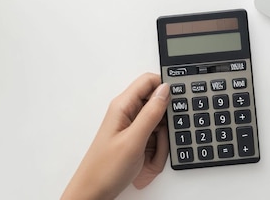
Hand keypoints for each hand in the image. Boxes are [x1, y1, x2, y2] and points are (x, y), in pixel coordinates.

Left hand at [61, 73, 169, 199]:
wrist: (94, 193)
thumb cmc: (104, 169)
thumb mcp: (133, 140)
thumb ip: (151, 112)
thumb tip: (165, 89)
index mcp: (123, 106)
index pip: (150, 81)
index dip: (165, 89)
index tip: (175, 106)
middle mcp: (128, 113)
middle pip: (159, 106)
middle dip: (165, 125)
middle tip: (157, 140)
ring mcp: (134, 128)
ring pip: (161, 126)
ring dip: (161, 142)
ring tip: (148, 155)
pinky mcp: (137, 140)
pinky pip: (157, 141)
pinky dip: (157, 152)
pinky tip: (147, 161)